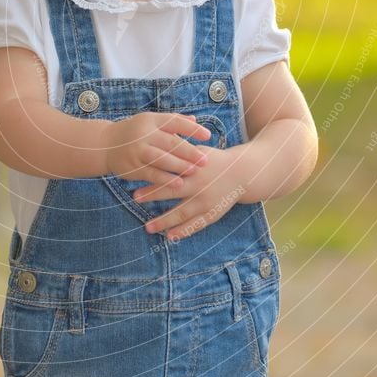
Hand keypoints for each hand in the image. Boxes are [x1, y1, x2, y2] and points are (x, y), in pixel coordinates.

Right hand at [102, 113, 211, 187]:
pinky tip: (178, 183)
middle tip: (205, 160)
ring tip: (194, 171)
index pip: (175, 122)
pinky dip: (165, 179)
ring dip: (179, 166)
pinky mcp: (132, 166)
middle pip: (170, 142)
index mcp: (152, 120)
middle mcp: (144, 134)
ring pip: (161, 159)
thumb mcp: (151, 122)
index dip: (192, 129)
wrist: (105, 144)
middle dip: (189, 152)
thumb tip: (195, 120)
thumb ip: (173, 122)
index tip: (208, 136)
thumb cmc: (136, 132)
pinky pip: (151, 173)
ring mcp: (137, 150)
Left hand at [132, 145, 247, 239]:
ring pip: (182, 213)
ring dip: (164, 220)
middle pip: (173, 191)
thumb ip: (180, 150)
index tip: (137, 176)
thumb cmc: (215, 160)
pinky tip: (170, 236)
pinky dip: (183, 231)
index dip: (153, 175)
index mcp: (194, 168)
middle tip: (135, 198)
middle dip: (153, 195)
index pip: (170, 171)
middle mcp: (199, 185)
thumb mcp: (199, 151)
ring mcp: (206, 201)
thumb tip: (158, 140)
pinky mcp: (212, 213)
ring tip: (148, 227)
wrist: (242, 173)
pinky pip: (196, 225)